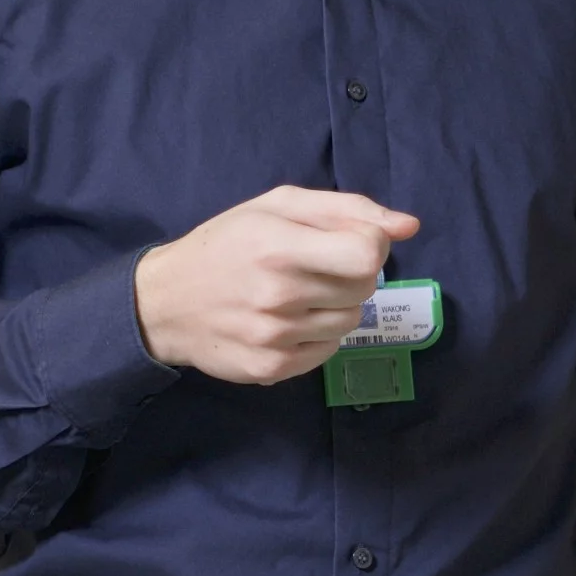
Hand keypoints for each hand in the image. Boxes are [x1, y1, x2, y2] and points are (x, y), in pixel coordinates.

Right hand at [131, 186, 419, 385]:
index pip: (368, 253)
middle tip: (315, 266)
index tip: (347, 241)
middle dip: (352, 272)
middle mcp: (279, 293)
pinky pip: (329, 350)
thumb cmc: (226, 244)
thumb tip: (409, 226)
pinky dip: (318, 334)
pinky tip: (288, 321)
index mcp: (280, 245)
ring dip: (337, 305)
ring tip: (299, 293)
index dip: (371, 244)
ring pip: (351, 321)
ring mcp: (276, 336)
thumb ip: (348, 210)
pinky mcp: (273, 368)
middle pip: (365, 286)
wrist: (165, 303)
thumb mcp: (278, 206)